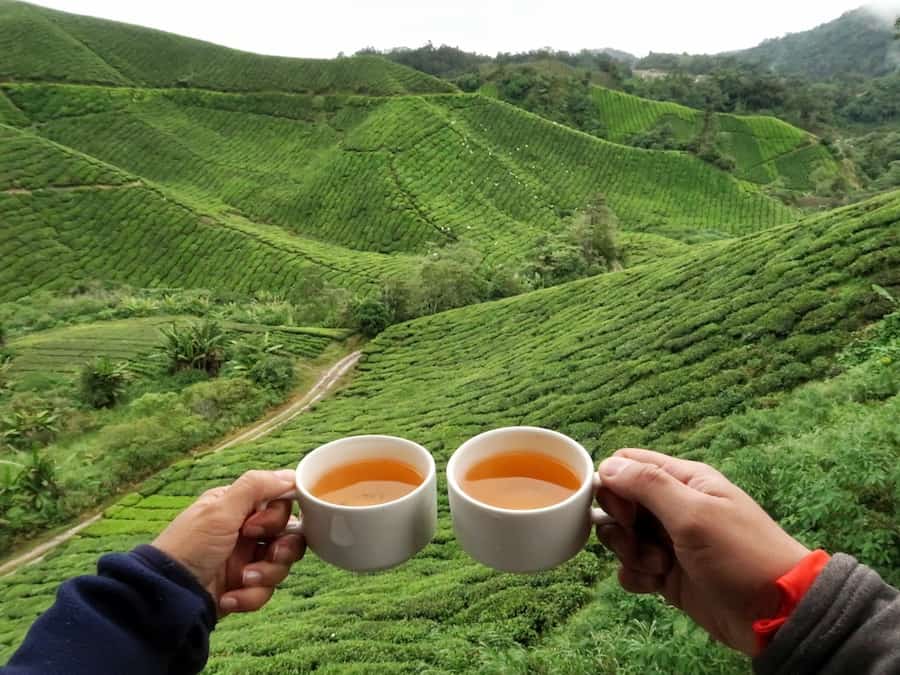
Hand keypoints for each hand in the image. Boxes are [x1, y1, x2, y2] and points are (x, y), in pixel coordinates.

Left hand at [152, 469, 304, 616]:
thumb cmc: (188, 546)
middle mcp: (247, 530)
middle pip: (289, 535)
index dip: (278, 516)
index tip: (257, 526)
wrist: (169, 594)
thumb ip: (255, 486)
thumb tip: (290, 475)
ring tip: (243, 578)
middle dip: (281, 549)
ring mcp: (247, 559)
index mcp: (240, 506)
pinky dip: (251, 595)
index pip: (281, 503)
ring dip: (266, 573)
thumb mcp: (220, 510)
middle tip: (266, 553)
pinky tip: (229, 596)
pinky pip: (267, 590)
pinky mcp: (245, 585)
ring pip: (282, 564)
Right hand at [595, 449, 808, 655]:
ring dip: (628, 552)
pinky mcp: (666, 573)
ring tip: (658, 566)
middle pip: (619, 502)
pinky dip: (636, 576)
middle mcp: (672, 506)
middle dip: (619, 523)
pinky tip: (655, 584)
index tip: (625, 512)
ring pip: (621, 536)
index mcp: (683, 480)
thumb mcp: (694, 514)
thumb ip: (648, 485)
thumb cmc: (740, 555)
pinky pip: (632, 567)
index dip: (614, 485)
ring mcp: (668, 541)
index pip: (627, 465)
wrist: (776, 615)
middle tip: (640, 540)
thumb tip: (606, 467)